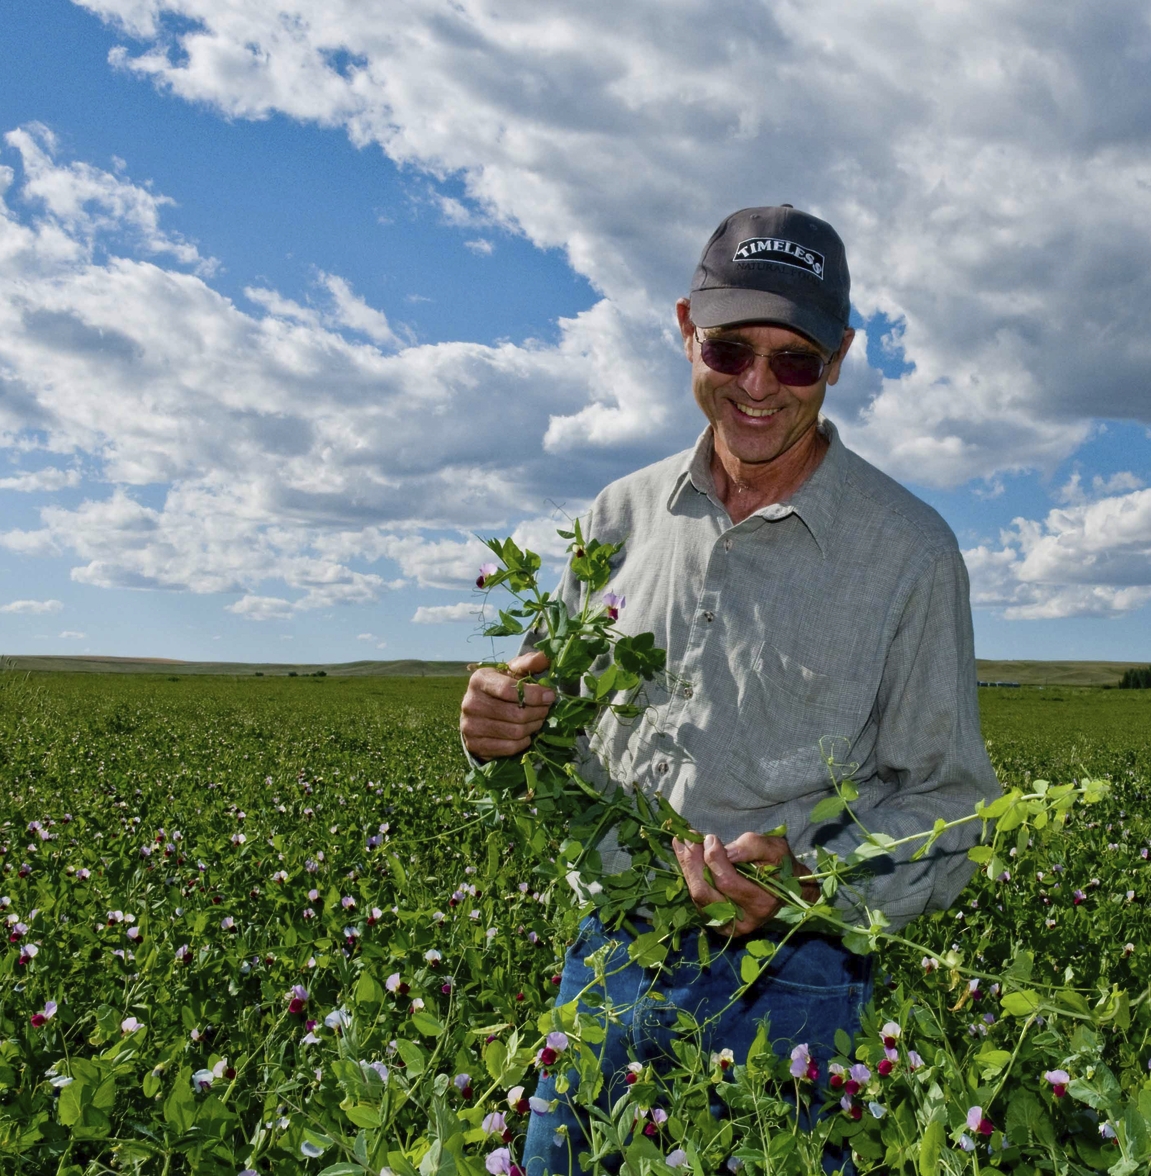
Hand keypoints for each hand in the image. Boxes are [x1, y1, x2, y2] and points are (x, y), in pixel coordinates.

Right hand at [460, 650, 554, 759]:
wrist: (479, 712)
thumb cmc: (501, 687)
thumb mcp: (513, 671)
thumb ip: (530, 663)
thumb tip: (547, 656)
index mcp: (479, 680)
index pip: (508, 689)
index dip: (534, 694)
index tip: (550, 695)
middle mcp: (470, 703)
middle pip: (515, 713)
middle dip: (538, 712)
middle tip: (546, 709)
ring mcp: (469, 726)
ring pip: (515, 732)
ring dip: (533, 727)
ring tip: (537, 720)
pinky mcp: (475, 745)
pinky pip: (509, 748)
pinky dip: (523, 742)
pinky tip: (526, 734)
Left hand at [672, 831, 817, 936]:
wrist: (785, 887)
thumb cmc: (779, 864)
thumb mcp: (774, 848)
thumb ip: (751, 847)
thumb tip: (724, 850)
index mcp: (761, 902)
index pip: (727, 882)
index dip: (714, 858)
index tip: (710, 837)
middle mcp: (744, 920)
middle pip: (705, 892)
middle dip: (693, 863)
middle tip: (689, 839)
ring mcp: (729, 925)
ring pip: (697, 897)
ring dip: (687, 868)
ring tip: (683, 844)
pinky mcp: (718, 923)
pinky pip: (697, 900)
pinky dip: (689, 877)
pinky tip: (685, 856)